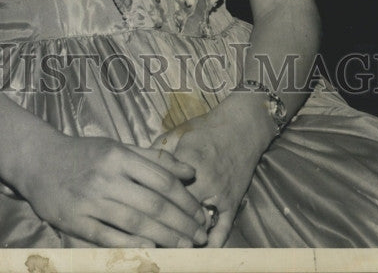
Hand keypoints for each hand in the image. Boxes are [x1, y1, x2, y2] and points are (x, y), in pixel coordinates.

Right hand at [17, 132, 209, 247]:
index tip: (200, 213)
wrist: (38, 160)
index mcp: (119, 155)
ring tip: (185, 247)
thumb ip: (154, 159)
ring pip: (134, 223)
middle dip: (182, 223)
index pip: (162, 179)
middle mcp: (106, 176)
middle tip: (200, 236)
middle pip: (153, 204)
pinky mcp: (74, 220)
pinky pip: (108, 237)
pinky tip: (151, 251)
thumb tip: (190, 171)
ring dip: (164, 238)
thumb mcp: (117, 147)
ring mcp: (89, 199)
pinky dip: (131, 246)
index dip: (186, 200)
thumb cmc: (83, 154)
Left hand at [151, 97, 271, 246]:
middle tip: (148, 237)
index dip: (149, 204)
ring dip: (186, 236)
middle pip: (179, 210)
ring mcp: (221, 195)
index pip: (164, 190)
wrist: (241, 126)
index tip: (136, 217)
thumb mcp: (178, 134)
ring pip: (199, 223)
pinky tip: (199, 251)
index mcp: (188, 162)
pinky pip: (223, 229)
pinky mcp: (233, 203)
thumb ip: (158, 153)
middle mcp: (205, 182)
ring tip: (169, 248)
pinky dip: (212, 243)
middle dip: (164, 224)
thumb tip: (137, 169)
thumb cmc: (206, 129)